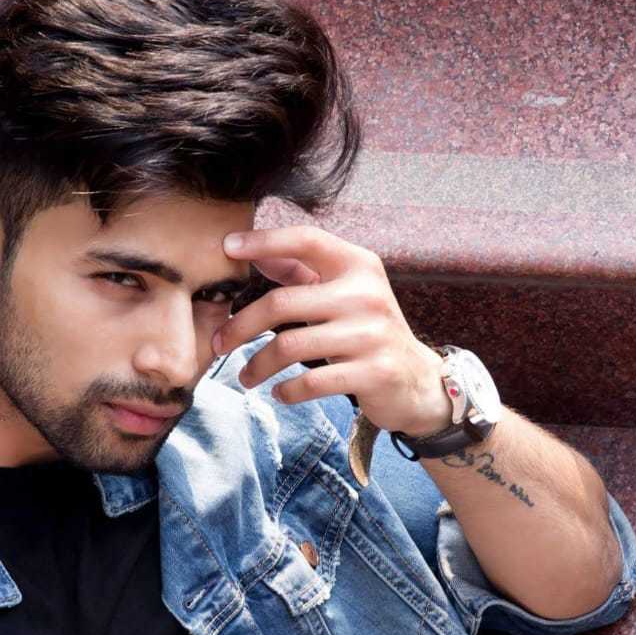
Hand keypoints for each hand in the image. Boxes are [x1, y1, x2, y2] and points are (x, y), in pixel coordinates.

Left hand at [212, 225, 452, 437]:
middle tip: (219, 344)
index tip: (226, 246)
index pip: (306, 240)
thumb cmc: (366, 333)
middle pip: (282, 302)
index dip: (264, 241)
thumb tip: (256, 253)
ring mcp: (371, 335)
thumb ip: (304, 273)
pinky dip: (286, 391)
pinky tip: (279, 393)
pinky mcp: (372, 373)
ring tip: (245, 378)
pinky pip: (311, 382)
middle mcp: (366, 295)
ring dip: (257, 366)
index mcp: (359, 266)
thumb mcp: (344, 294)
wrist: (416, 381)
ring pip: (289, 347)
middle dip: (241, 326)